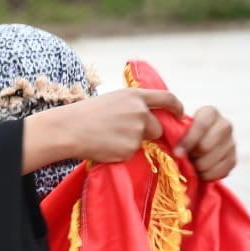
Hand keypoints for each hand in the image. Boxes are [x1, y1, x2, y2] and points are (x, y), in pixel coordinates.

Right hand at [23, 88, 183, 173]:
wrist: (69, 129)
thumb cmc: (87, 114)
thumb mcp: (113, 100)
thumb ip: (134, 105)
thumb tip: (150, 117)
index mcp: (136, 96)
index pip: (168, 99)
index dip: (177, 107)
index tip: (180, 114)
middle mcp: (140, 112)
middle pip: (157, 127)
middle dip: (147, 133)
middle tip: (124, 133)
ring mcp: (136, 132)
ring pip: (144, 142)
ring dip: (132, 143)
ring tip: (109, 137)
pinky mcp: (129, 149)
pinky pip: (132, 154)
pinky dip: (121, 153)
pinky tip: (105, 146)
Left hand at [174, 106, 235, 180]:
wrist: (199, 143)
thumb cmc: (185, 134)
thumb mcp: (180, 128)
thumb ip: (177, 134)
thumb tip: (176, 152)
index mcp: (210, 113)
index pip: (201, 126)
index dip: (188, 141)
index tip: (177, 153)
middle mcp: (225, 125)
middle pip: (205, 147)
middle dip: (191, 156)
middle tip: (184, 158)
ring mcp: (232, 143)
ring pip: (210, 162)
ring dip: (197, 167)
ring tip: (191, 163)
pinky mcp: (233, 159)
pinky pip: (218, 173)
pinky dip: (206, 175)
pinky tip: (200, 171)